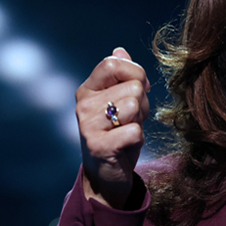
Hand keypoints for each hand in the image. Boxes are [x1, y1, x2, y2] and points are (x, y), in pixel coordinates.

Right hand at [75, 47, 150, 208]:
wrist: (106, 175)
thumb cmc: (116, 134)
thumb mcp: (119, 102)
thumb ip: (121, 76)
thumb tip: (120, 50)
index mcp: (88, 90)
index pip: (113, 63)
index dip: (135, 73)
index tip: (138, 89)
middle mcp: (83, 105)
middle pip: (133, 87)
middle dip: (142, 104)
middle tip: (130, 121)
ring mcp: (88, 125)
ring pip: (134, 106)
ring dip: (140, 121)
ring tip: (127, 132)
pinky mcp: (98, 146)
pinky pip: (135, 131)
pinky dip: (137, 140)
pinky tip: (126, 147)